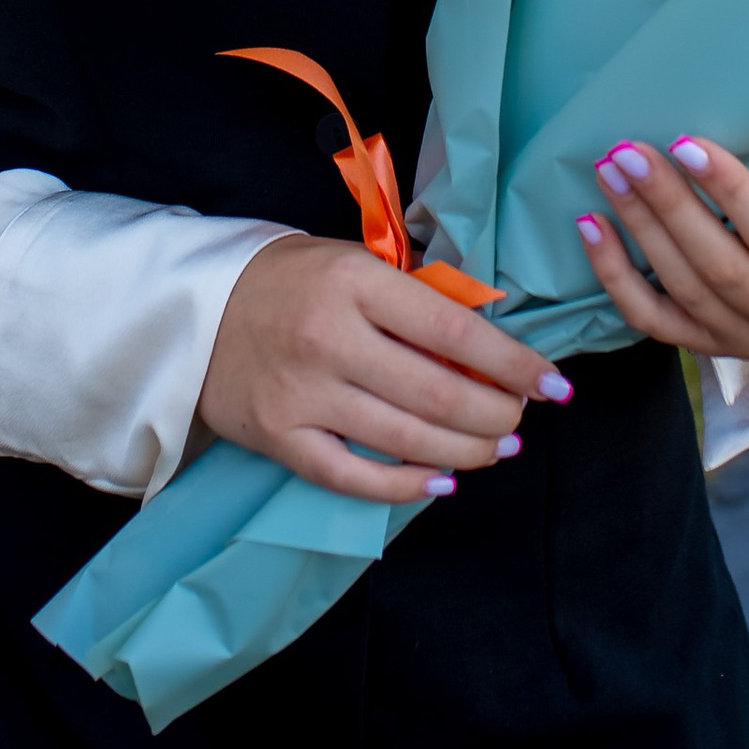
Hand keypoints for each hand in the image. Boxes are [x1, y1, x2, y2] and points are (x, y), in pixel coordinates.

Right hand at [199, 233, 567, 504]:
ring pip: (406, 440)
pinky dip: (405, 486)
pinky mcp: (279, 437)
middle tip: (520, 419)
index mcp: (355, 282)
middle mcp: (330, 338)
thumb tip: (492, 336)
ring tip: (496, 448)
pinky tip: (441, 481)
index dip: (513, 363)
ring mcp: (302, 393)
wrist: (196, 309)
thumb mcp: (356, 262)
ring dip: (466, 451)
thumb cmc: (293, 281)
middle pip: (437, 394)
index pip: (453, 330)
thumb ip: (417, 296)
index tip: (552, 383)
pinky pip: (354, 477)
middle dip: (497, 415)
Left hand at [578, 136, 748, 372]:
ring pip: (682, 290)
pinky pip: (652, 320)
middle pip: (721, 267)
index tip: (687, 143)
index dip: (732, 195)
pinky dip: (616, 277)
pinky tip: (590, 228)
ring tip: (609, 171)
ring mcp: (745, 345)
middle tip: (628, 151)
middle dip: (669, 207)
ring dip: (639, 229)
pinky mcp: (706, 347)